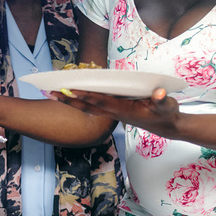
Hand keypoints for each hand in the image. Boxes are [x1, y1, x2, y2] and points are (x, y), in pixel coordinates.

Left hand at [49, 87, 180, 137]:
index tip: (70, 88)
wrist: (166, 126)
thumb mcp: (168, 106)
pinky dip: (79, 100)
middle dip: (68, 99)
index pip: (100, 100)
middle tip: (48, 91)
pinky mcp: (112, 111)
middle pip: (86, 105)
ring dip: (69, 100)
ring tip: (52, 93)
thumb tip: (159, 94)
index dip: (85, 95)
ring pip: (86, 107)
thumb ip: (162, 100)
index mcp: (123, 110)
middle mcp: (113, 112)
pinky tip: (69, 94)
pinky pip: (91, 106)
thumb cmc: (166, 114)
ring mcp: (111, 112)